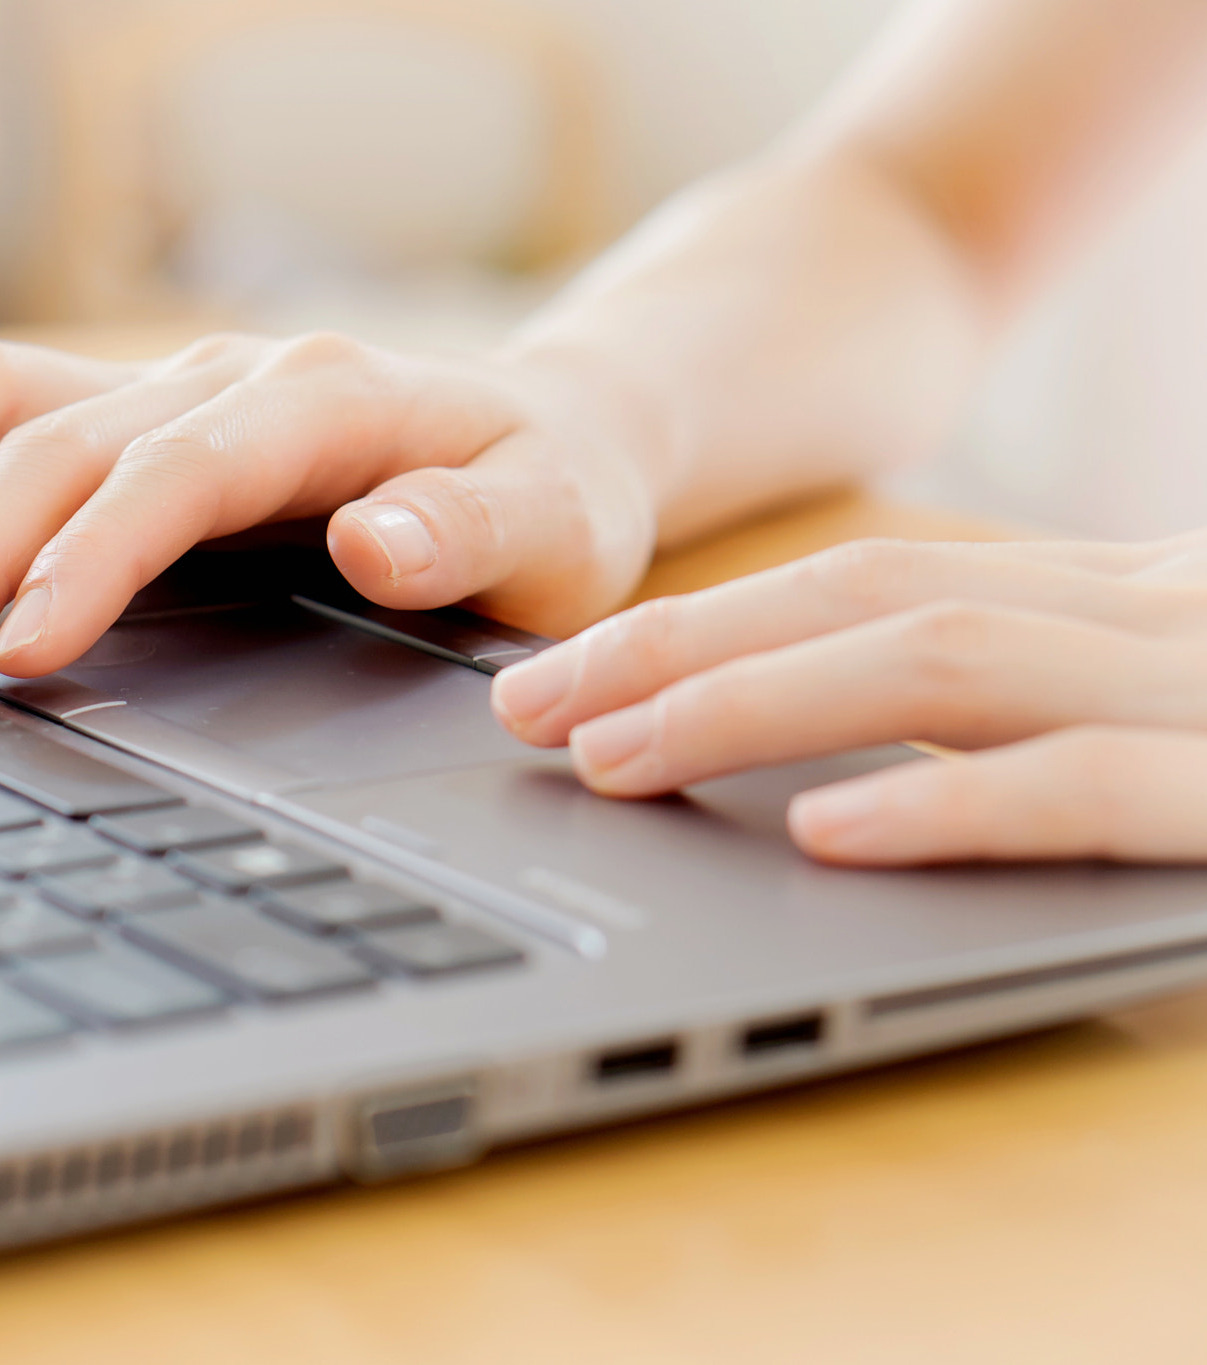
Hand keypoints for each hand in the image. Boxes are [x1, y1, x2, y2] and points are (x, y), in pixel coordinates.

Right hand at [0, 333, 660, 688]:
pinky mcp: (137, 418)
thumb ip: (478, 534)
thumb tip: (377, 542)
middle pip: (60, 442)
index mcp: (327, 404)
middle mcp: (230, 379)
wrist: (550, 435)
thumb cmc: (553, 498)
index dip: (89, 558)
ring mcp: (172, 390)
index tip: (17, 650)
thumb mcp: (561, 531)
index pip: (176, 474)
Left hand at [490, 534, 1206, 865]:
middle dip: (678, 649)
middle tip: (531, 711)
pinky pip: (1084, 786)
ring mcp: (1201, 690)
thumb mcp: (1166, 707)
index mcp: (1115, 597)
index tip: (557, 678)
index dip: (696, 627)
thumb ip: (1028, 709)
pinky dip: (944, 802)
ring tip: (619, 757)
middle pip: (869, 598)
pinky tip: (823, 831)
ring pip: (944, 662)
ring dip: (756, 706)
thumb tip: (822, 771)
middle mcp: (1149, 616)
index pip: (866, 582)